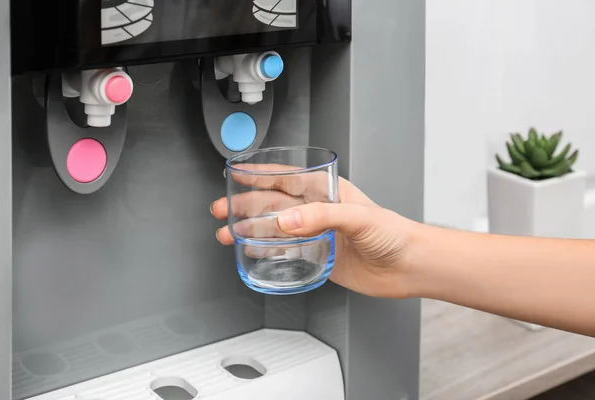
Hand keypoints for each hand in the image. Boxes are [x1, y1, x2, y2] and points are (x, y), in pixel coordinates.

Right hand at [211, 172, 419, 297]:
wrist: (408, 267)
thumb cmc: (393, 233)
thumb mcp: (358, 217)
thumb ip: (322, 217)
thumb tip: (286, 221)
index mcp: (327, 192)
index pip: (286, 179)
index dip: (259, 175)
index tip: (236, 173)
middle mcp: (318, 211)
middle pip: (273, 204)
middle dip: (245, 205)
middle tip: (223, 210)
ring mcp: (317, 234)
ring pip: (275, 229)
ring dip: (250, 229)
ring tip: (228, 233)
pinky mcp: (319, 257)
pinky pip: (285, 252)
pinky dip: (266, 250)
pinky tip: (252, 250)